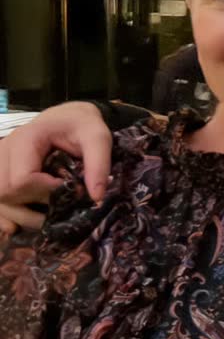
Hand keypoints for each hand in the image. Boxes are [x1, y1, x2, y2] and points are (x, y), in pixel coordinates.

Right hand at [0, 102, 113, 230]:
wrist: (67, 118)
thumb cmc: (80, 125)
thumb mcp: (97, 137)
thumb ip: (99, 164)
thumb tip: (96, 197)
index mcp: (25, 139)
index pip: (21, 179)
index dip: (46, 192)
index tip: (68, 188)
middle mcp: (4, 150)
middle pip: (5, 193)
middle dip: (34, 206)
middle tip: (59, 202)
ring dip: (22, 215)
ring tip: (48, 213)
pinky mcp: (0, 173)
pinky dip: (9, 215)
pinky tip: (22, 221)